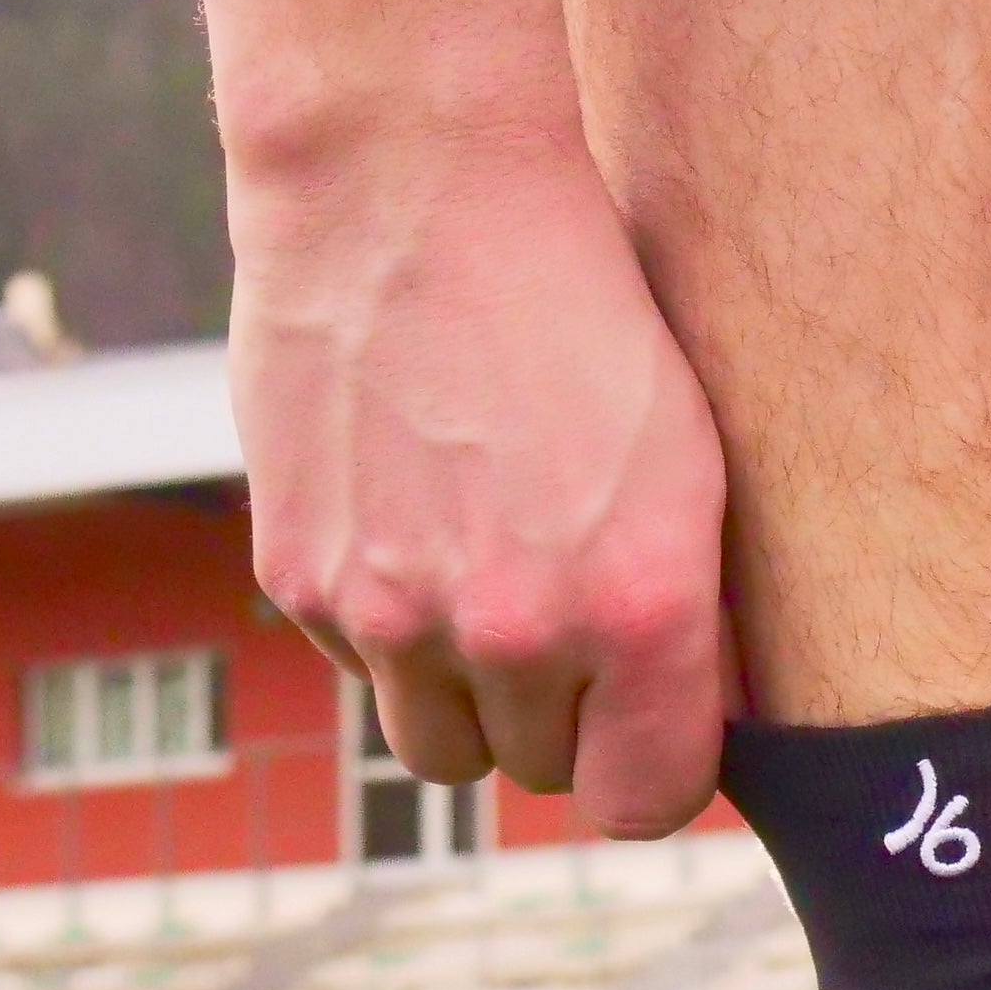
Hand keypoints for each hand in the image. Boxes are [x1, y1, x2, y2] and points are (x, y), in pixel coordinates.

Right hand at [197, 0, 730, 829]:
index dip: (651, 769)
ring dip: (464, 692)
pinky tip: (409, 511)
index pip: (644, 802)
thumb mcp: (687, 455)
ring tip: (484, 571)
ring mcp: (393, 614)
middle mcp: (514, 631)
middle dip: (557, 713)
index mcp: (640, 607)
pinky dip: (384, 622)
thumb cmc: (581, 303)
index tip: (649, 725)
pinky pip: (358, 665)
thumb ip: (684, 609)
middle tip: (561, 605)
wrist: (413, 187)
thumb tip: (691, 718)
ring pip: (436, 745)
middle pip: (535, 769)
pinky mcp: (299, 579)